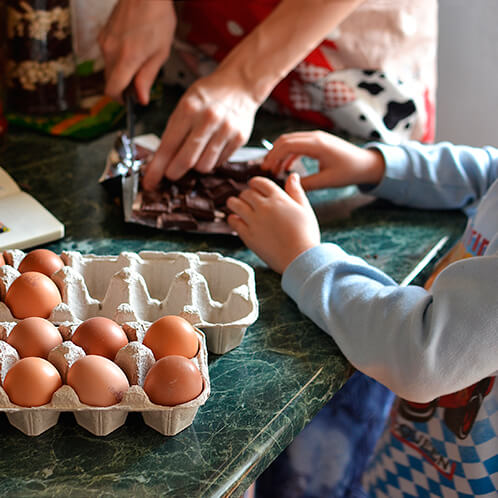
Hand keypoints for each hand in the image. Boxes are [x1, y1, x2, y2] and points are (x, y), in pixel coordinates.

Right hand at [98, 0, 175, 104]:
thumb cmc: (157, 18)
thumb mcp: (160, 53)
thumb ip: (148, 77)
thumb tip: (141, 98)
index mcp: (127, 58)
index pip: (112, 89)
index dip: (120, 99)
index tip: (129, 101)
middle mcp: (110, 51)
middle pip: (110, 81)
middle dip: (123, 86)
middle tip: (140, 82)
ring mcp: (104, 41)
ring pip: (108, 68)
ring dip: (121, 72)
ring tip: (140, 60)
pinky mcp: (103, 34)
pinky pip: (107, 55)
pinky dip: (117, 59)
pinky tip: (132, 49)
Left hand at [142, 72, 258, 187]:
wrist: (240, 84)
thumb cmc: (208, 95)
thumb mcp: (185, 104)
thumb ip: (174, 130)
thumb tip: (161, 160)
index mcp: (189, 109)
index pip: (168, 146)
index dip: (157, 168)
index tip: (150, 182)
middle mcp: (208, 120)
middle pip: (186, 161)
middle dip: (174, 172)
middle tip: (171, 174)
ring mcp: (226, 130)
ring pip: (204, 166)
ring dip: (195, 166)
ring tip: (195, 154)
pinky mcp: (239, 139)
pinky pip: (219, 162)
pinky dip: (211, 160)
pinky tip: (210, 148)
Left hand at [227, 173, 319, 273]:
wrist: (300, 258)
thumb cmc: (306, 235)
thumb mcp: (305, 209)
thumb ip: (296, 191)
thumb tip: (293, 176)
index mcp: (278, 198)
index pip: (260, 182)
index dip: (255, 183)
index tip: (254, 186)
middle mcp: (264, 207)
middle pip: (246, 193)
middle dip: (246, 194)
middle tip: (247, 199)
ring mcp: (254, 221)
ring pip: (235, 204)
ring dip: (234, 203)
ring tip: (235, 205)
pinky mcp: (248, 235)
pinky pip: (233, 222)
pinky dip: (232, 219)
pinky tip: (236, 220)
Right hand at [261, 131, 385, 189]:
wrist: (366, 163)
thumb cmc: (350, 171)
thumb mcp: (327, 181)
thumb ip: (307, 184)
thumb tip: (289, 186)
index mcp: (317, 144)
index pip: (287, 145)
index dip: (273, 156)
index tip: (266, 169)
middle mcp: (315, 137)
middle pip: (285, 140)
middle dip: (272, 154)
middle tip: (265, 169)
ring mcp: (317, 137)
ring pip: (290, 141)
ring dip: (280, 153)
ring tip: (274, 169)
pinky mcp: (318, 142)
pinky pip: (299, 144)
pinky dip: (289, 154)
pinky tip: (286, 167)